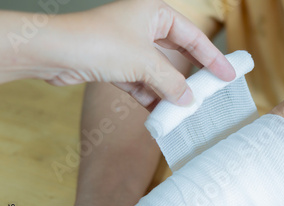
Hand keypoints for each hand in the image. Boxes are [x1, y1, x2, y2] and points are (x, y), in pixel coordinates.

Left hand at [1, 0, 234, 107]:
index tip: (229, 74)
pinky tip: (164, 114)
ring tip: (189, 110)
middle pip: (178, 54)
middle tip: (215, 91)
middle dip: (193, 75)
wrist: (53, 53)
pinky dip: (152, 98)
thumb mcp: (145, 62)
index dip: (213, 57)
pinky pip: (142, 84)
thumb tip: (190, 100)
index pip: (192, 37)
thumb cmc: (99, 43)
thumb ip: (172, 82)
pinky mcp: (117, 65)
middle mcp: (143, 27)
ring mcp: (129, 47)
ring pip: (159, 72)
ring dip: (171, 91)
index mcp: (154, 13)